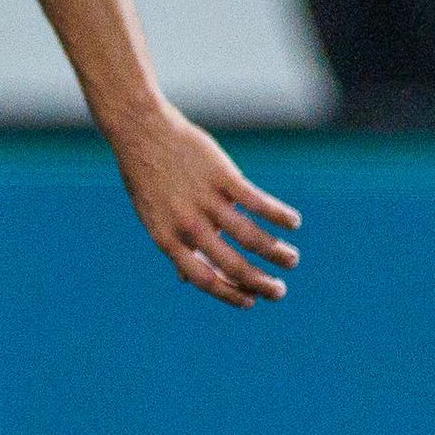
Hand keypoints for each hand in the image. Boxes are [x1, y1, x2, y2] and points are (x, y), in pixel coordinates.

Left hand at [110, 102, 299, 306]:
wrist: (141, 132)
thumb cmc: (148, 177)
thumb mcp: (152, 216)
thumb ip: (175, 246)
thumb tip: (188, 279)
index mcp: (166, 237)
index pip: (202, 277)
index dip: (229, 294)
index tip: (251, 302)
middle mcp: (186, 223)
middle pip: (233, 264)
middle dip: (261, 283)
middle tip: (280, 291)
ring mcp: (205, 200)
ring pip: (252, 237)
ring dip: (277, 252)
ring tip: (291, 259)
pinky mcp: (222, 177)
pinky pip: (259, 202)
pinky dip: (280, 215)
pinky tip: (293, 222)